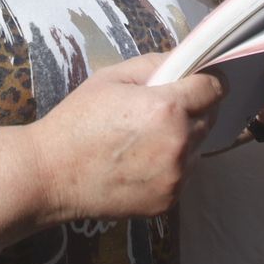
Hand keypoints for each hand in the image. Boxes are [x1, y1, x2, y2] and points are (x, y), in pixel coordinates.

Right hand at [33, 53, 224, 220]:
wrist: (50, 174)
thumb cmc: (77, 121)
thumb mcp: (112, 78)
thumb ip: (155, 64)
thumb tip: (185, 62)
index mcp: (167, 108)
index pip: (214, 88)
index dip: (207, 80)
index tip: (197, 81)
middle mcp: (179, 144)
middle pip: (210, 117)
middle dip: (194, 108)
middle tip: (163, 108)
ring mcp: (175, 177)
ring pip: (199, 147)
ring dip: (185, 138)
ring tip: (147, 138)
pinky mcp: (168, 201)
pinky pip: (184, 174)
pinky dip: (172, 165)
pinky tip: (142, 161)